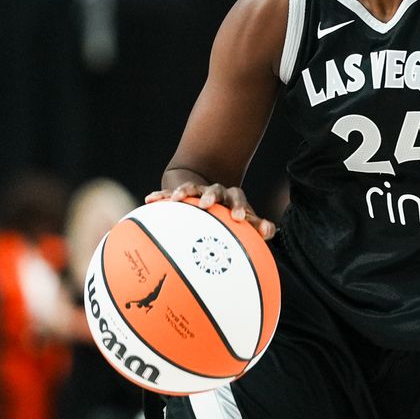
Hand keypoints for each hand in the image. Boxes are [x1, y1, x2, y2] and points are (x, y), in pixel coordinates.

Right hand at [146, 182, 275, 239]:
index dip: (238, 206)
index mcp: (231, 198)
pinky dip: (161, 196)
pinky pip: (168, 194)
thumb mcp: (245, 222)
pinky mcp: (179, 194)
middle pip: (214, 190)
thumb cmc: (230, 217)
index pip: (237, 198)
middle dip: (210, 196)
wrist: (210, 198)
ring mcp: (196, 191)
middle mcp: (215, 192)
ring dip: (184, 191)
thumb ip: (258, 227)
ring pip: (191, 188)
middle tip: (206, 204)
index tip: (237, 218)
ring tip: (175, 199)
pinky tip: (150, 199)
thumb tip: (269, 230)